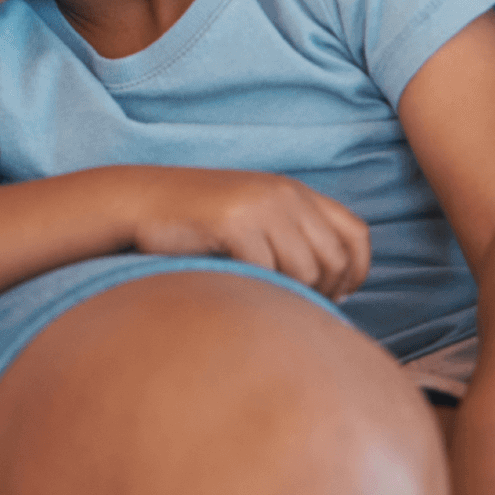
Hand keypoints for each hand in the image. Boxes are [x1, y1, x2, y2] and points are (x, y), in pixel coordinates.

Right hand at [126, 167, 371, 300]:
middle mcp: (284, 193)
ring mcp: (260, 205)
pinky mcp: (234, 221)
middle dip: (321, 291)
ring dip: (287, 290)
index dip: (356, 272)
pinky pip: (266, 270)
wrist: (138, 201)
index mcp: (294, 191)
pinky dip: (256, 284)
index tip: (338, 295)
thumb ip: (294, 237)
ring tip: (260, 291)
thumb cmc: (196, 222)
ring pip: (305, 270)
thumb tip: (339, 289)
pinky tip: (236, 280)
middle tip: (294, 304)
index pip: (356, 234)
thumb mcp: (255, 218)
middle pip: (333, 259)